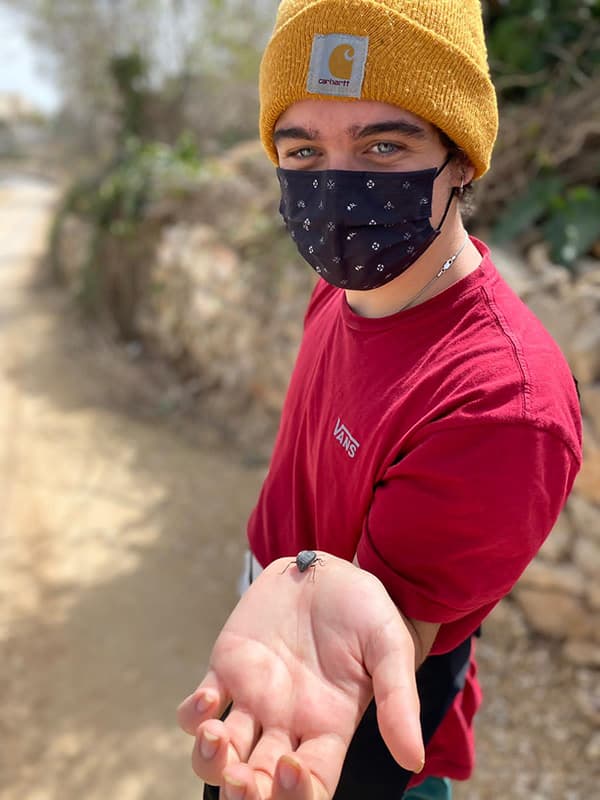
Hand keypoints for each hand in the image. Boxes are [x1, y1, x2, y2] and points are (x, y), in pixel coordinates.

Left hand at [177, 553, 423, 799]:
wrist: (330, 570)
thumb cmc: (367, 610)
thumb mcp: (390, 646)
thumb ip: (399, 700)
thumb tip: (412, 759)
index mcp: (328, 728)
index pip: (310, 785)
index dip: (296, 794)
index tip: (290, 767)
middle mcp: (286, 724)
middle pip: (259, 783)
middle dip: (244, 793)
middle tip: (242, 778)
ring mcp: (254, 698)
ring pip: (221, 755)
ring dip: (210, 761)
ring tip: (215, 737)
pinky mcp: (228, 667)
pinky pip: (199, 707)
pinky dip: (194, 714)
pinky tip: (210, 696)